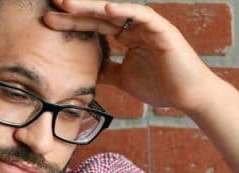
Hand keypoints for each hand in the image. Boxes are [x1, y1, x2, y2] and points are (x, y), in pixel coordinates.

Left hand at [44, 0, 222, 114]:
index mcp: (127, 37)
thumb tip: (88, 72)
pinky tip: (106, 8)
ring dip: (91, 6)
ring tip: (68, 3)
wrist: (190, 97)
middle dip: (74, 10)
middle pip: (99, 15)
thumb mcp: (125, 79)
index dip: (72, 22)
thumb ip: (107, 72)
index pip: (94, 26)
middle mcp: (136, 27)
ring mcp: (148, 26)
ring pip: (116, 11)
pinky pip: (142, 15)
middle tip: (51, 4)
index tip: (48, 21)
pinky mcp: (162, 29)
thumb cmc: (163, 88)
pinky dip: (125, 11)